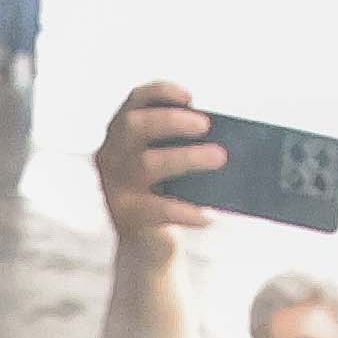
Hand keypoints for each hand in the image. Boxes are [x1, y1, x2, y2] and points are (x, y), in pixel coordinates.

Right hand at [94, 83, 230, 251]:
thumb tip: (225, 134)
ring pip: (148, 163)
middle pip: (135, 126)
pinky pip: (158, 209)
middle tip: (206, 125)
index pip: (134, 100)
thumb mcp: (171, 163)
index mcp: (122, 135)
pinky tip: (207, 217)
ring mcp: (114, 186)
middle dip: (171, 120)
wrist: (147, 245)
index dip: (160, 92)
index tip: (191, 97)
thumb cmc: (167, 194)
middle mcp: (111, 156)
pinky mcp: (125, 216)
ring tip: (220, 158)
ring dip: (187, 157)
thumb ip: (183, 145)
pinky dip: (186, 211)